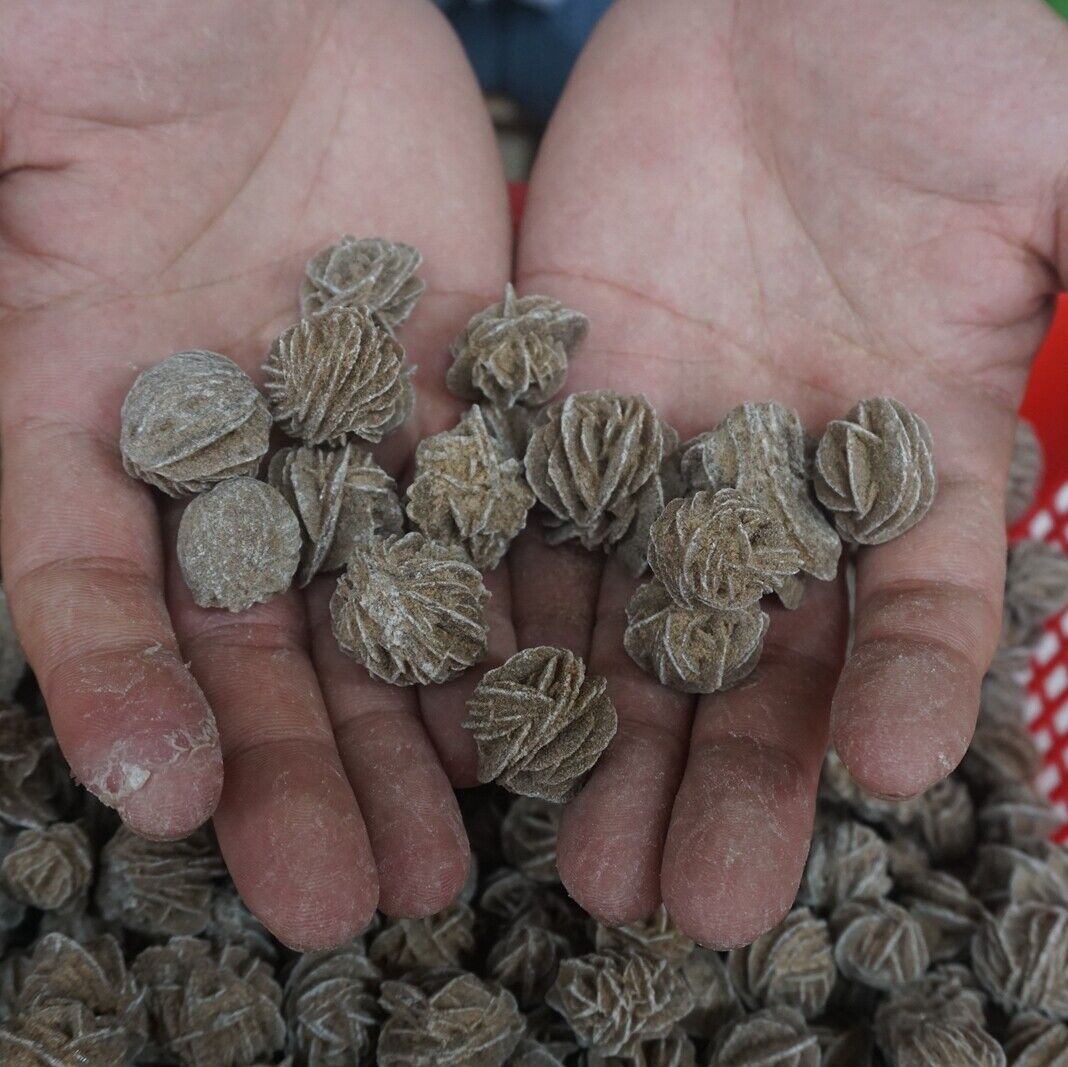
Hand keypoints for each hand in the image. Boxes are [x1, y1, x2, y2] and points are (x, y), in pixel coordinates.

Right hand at [0, 0, 513, 947]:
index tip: (159, 799)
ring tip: (449, 860)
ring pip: (383, 606)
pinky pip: (491, 514)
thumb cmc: (111, 27)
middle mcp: (224, 448)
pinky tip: (542, 706)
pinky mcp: (457, 389)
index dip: (116, 691)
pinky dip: (510, 610)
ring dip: (411, 734)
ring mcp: (349, 426)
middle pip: (256, 638)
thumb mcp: (12, 111)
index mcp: (83, 404)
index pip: (84, 584)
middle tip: (348, 901)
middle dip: (296, 768)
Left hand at [512, 0, 1067, 944]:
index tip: (895, 783)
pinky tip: (478, 710)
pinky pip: (518, 525)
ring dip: (601, 743)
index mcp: (906, 454)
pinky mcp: (549, 400)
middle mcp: (770, 483)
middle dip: (724, 781)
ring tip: (576, 863)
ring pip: (621, 625)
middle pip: (749, 662)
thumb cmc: (934, 64)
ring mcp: (649, 449)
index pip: (913, 612)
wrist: (774, 4)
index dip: (909, 693)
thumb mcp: (1059, 170)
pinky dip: (500, 615)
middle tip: (688, 907)